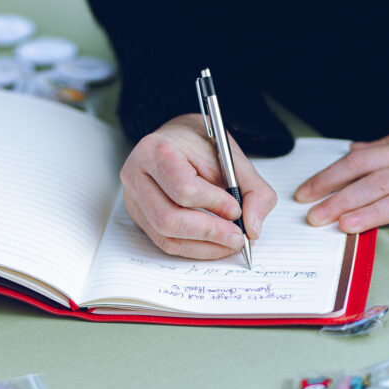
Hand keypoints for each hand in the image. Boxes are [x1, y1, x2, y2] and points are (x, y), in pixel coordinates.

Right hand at [120, 114, 277, 258]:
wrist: (179, 140)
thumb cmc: (201, 146)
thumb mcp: (234, 158)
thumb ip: (254, 191)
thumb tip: (253, 228)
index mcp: (158, 151)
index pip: (184, 189)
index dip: (214, 204)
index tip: (236, 209)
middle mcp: (137, 176)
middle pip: (169, 219)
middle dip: (209, 232)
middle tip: (237, 237)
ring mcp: (134, 199)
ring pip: (166, 237)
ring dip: (204, 246)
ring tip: (230, 241)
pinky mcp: (139, 217)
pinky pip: (165, 242)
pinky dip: (195, 248)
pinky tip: (215, 244)